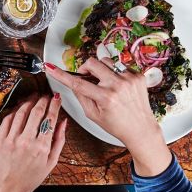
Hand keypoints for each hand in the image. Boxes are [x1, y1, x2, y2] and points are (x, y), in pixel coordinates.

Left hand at [0, 95, 67, 191]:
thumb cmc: (31, 178)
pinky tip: (19, 109)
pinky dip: (14, 111)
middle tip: (45, 95)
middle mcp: (27, 141)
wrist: (8, 189)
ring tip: (33, 98)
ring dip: (28, 102)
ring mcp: (12, 140)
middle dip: (42, 100)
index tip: (56, 97)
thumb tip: (64, 122)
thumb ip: (59, 141)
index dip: (54, 105)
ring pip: (21, 112)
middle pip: (36, 112)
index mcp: (42, 147)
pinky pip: (7, 120)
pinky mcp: (0, 140)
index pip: (50, 118)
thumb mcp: (51, 162)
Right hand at [46, 59, 171, 175]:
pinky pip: (120, 66)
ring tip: (104, 83)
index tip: (51, 67)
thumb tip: (71, 81)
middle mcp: (118, 85)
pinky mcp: (138, 75)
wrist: (141, 129)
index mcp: (106, 98)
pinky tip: (118, 85)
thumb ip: (81, 96)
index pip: (78, 82)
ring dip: (101, 70)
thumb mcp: (93, 114)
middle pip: (92, 63)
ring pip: (106, 61)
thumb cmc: (117, 125)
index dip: (61, 74)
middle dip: (85, 68)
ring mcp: (130, 79)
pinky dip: (115, 73)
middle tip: (86, 77)